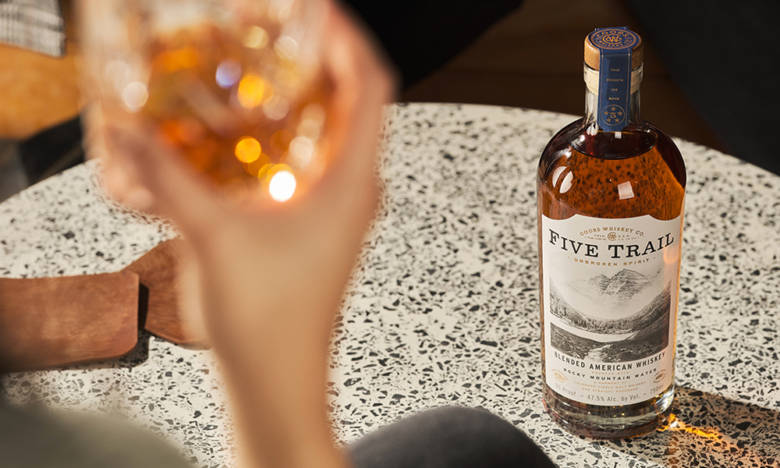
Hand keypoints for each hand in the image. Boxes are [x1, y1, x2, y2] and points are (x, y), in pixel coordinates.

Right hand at [85, 3, 394, 466]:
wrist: (278, 383)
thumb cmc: (267, 324)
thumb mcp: (211, 236)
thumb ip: (167, 179)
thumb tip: (130, 131)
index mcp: (351, 183)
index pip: (370, 87)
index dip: (348, 40)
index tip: (318, 12)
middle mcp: (356, 191)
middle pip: (355, 103)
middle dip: (323, 61)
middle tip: (282, 34)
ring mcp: (341, 210)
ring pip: (337, 134)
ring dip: (307, 97)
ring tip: (266, 72)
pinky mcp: (320, 227)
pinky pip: (315, 162)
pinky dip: (289, 135)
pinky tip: (247, 135)